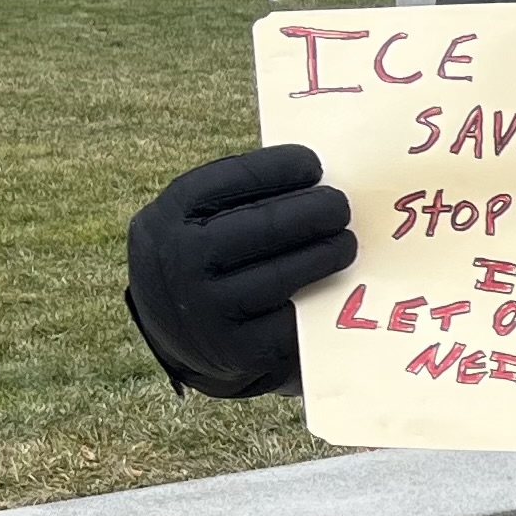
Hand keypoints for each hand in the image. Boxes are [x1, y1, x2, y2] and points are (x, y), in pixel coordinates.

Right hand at [126, 144, 355, 398]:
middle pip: (264, 226)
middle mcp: (180, 262)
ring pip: (284, 274)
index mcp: (168, 217)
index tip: (313, 165)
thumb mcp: (198, 223)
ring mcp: (207, 310)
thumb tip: (318, 177)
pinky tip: (335, 284)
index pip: (229, 180)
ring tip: (347, 242)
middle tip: (341, 206)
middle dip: (314, 211)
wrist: (179, 339)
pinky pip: (292, 318)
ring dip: (328, 253)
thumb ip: (241, 199)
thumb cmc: (207, 261)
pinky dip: (319, 298)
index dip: (277, 167)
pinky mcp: (240, 350)